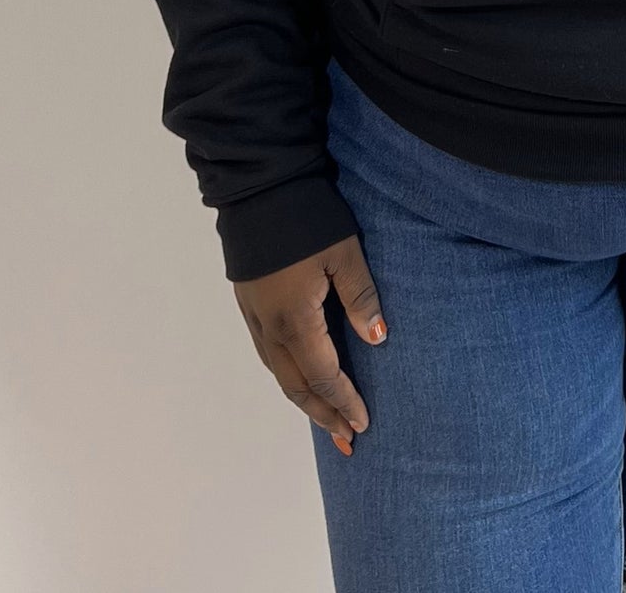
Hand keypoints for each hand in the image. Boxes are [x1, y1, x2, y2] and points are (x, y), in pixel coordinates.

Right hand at [234, 231, 386, 456]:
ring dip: (303, 398)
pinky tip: (299, 375)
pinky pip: (268, 353)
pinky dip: (287, 373)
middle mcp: (269, 326)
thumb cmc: (308, 217)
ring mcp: (254, 315)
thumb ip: (361, 297)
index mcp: (295, 320)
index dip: (344, 402)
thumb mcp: (344, 253)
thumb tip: (377, 338)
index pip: (323, 375)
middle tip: (347, 440)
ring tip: (325, 418)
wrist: (259, 186)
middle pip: (296, 385)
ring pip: (278, 371)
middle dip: (322, 414)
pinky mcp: (247, 301)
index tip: (363, 424)